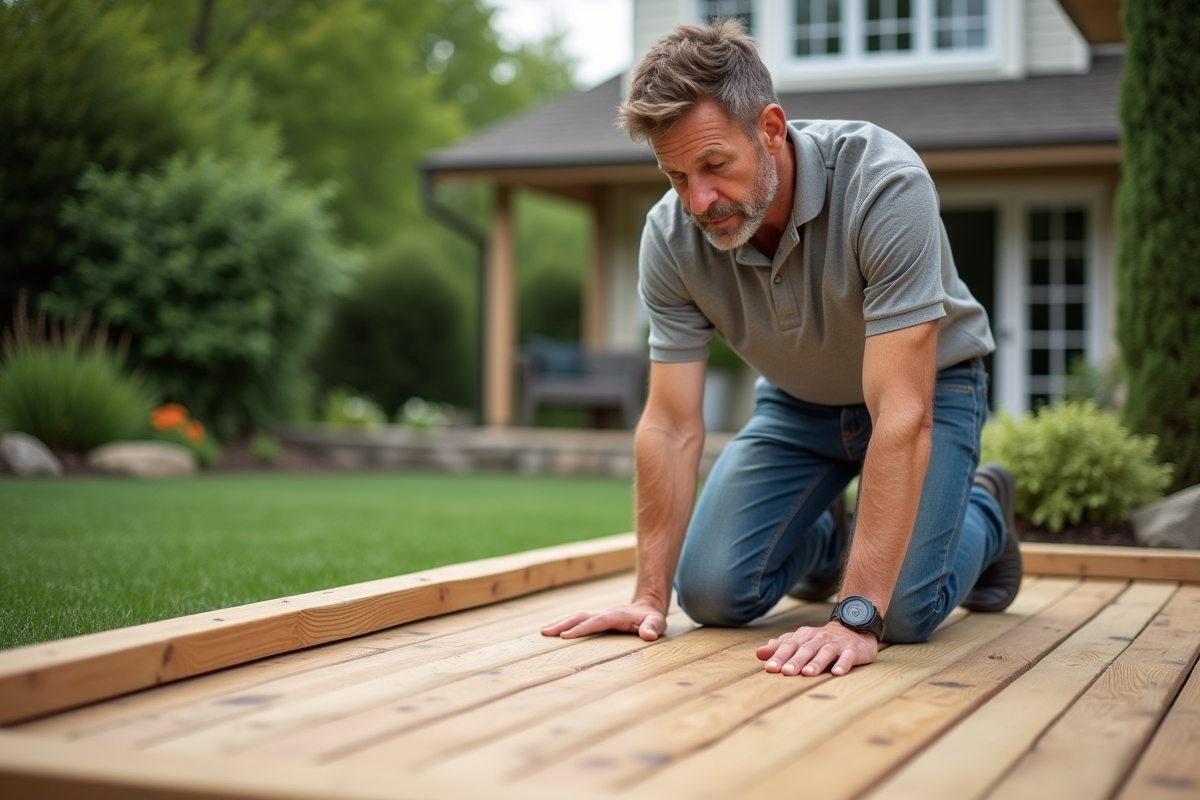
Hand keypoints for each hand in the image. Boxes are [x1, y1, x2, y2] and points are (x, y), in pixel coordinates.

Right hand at [541, 600, 667, 640]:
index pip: (596, 622)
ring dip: (559, 622)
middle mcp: (604, 613)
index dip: (580, 629)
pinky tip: (553, 629)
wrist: (648, 606)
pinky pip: (577, 619)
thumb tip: (648, 635)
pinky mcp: (596, 618)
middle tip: (545, 633)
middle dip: (562, 624)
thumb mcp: (657, 623)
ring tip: (543, 631)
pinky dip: (564, 622)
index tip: (565, 636)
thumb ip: (652, 628)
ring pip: (575, 616)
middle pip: (580, 617)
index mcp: (616, 616)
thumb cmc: (651, 619)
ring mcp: (598, 615)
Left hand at [755, 621, 877, 676]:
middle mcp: (819, 638)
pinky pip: (847, 657)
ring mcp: (836, 644)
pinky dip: (842, 664)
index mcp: (804, 636)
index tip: (770, 668)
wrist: (853, 629)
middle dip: (795, 660)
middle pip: (805, 649)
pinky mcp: (852, 650)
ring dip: (816, 663)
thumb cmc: (821, 640)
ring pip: (825, 652)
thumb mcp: (800, 641)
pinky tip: (837, 672)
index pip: (789, 645)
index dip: (779, 656)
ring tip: (808, 673)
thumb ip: (781, 647)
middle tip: (786, 672)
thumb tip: (759, 653)